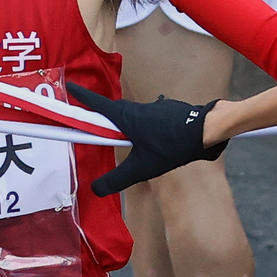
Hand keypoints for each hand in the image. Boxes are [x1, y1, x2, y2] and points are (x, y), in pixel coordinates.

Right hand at [69, 85, 222, 194]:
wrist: (206, 132)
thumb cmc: (172, 146)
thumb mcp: (141, 168)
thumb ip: (117, 180)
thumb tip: (95, 189)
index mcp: (126, 117)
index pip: (97, 104)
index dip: (82, 96)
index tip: (71, 86)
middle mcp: (138, 108)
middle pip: (115, 112)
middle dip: (106, 118)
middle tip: (100, 130)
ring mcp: (155, 107)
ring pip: (136, 116)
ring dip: (132, 127)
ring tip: (142, 147)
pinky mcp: (169, 111)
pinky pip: (153, 119)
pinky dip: (151, 129)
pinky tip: (161, 142)